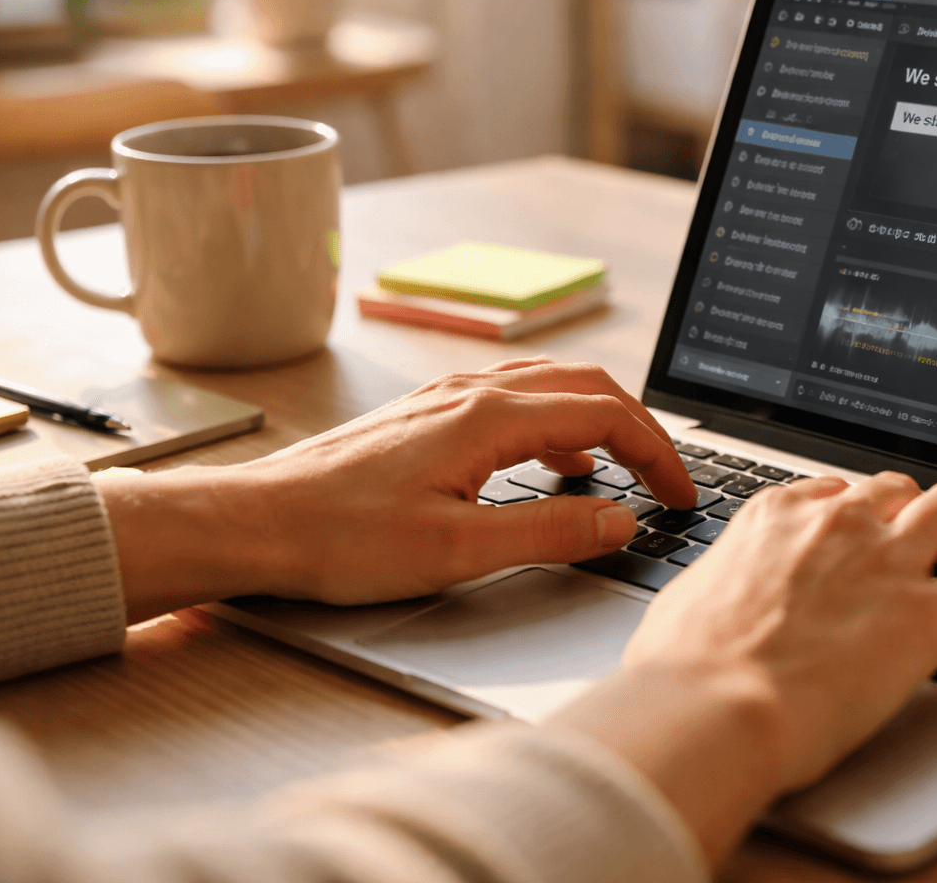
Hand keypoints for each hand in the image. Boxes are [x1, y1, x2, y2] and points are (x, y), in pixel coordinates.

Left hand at [99, 359, 697, 620]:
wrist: (256, 524)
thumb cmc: (340, 538)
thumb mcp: (458, 551)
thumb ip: (550, 531)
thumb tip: (620, 520)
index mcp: (488, 417)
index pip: (605, 415)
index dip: (657, 454)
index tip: (680, 495)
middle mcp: (470, 392)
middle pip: (586, 385)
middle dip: (638, 429)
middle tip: (665, 478)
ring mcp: (445, 398)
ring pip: (549, 386)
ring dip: (598, 419)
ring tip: (621, 468)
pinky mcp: (426, 416)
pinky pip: (513, 399)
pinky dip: (555, 422)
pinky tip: (550, 460)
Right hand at [549, 472, 936, 865]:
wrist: (713, 707)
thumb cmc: (683, 671)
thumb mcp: (687, 602)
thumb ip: (719, 588)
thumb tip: (713, 604)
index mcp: (775, 515)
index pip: (836, 491)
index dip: (858, 515)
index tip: (866, 537)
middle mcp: (836, 523)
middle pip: (900, 488)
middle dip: (915, 512)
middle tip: (924, 548)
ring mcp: (886, 561)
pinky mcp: (929, 613)